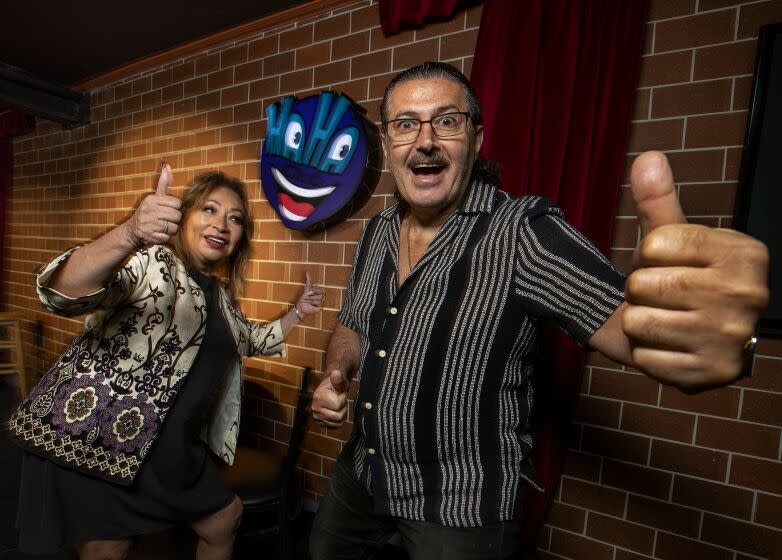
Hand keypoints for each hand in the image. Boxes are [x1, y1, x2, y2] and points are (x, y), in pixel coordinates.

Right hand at [123, 163, 181, 248]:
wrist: (132, 231)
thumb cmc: (147, 213)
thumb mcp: (154, 197)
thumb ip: (163, 184)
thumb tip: (167, 167)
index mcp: (152, 200)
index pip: (177, 203)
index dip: (176, 208)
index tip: (169, 209)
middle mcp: (150, 211)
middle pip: (177, 215)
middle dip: (174, 219)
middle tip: (166, 219)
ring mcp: (150, 224)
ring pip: (174, 227)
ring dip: (170, 229)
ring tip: (163, 226)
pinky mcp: (150, 236)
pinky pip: (167, 237)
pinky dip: (165, 237)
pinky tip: (158, 233)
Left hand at [295, 272, 324, 316]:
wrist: (301, 306)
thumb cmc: (303, 298)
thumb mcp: (306, 288)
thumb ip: (308, 281)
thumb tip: (307, 272)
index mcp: (319, 292)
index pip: (322, 290)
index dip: (315, 291)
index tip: (309, 292)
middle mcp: (321, 297)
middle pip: (321, 295)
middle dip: (312, 296)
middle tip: (307, 297)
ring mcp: (321, 302)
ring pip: (320, 300)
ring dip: (312, 300)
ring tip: (308, 301)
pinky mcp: (320, 308)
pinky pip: (319, 305)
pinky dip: (313, 304)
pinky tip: (311, 305)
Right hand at [312, 369, 348, 427]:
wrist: (331, 389)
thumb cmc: (336, 384)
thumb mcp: (339, 380)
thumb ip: (338, 378)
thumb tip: (336, 373)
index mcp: (319, 397)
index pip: (337, 406)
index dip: (342, 400)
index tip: (339, 394)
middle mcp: (315, 408)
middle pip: (337, 416)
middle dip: (342, 408)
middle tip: (339, 400)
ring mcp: (317, 416)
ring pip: (337, 422)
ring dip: (341, 413)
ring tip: (337, 405)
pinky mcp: (320, 422)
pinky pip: (335, 426)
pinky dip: (338, 420)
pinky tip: (336, 411)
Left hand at [622, 151, 768, 388]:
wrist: (698, 336)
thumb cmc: (683, 275)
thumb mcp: (674, 236)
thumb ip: (658, 200)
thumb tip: (647, 157)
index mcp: (744, 253)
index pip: (657, 243)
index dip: (647, 254)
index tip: (665, 263)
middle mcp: (748, 295)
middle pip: (644, 284)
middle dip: (639, 289)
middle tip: (661, 296)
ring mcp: (731, 338)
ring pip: (639, 321)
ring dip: (639, 322)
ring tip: (663, 318)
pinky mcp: (712, 374)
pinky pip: (646, 357)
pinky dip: (647, 353)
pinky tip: (669, 346)